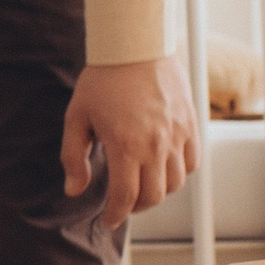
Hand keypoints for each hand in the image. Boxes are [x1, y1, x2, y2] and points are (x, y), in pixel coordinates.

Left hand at [61, 54, 197, 231]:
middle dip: (136, 206)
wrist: (135, 45)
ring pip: (176, 183)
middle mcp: (156, 144)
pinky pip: (191, 162)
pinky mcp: (191, 124)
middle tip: (123, 203)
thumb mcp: (77, 117)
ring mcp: (177, 135)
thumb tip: (74, 189)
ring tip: (142, 184)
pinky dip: (178, 173)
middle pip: (154, 196)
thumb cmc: (102, 79)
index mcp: (126, 145)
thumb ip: (74, 157)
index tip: (109, 219)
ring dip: (158, 191)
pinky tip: (162, 167)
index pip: (126, 197)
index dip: (116, 215)